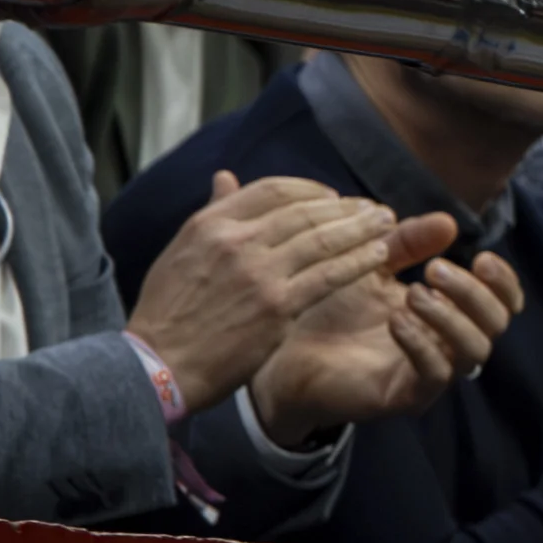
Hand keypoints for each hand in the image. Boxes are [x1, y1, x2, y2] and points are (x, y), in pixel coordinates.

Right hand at [123, 172, 399, 410]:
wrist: (155, 365)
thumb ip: (211, 214)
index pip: (273, 189)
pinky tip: (380, 254)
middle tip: (373, 208)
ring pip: (323, 238)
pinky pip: (330, 274)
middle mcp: (236, 240)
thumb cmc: (167, 313)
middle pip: (305, 210)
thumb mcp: (180, 252)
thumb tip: (225, 176)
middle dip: (346, 208)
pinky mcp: (277, 305)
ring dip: (362, 228)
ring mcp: (258, 272)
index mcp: (210, 224)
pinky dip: (359, 260)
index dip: (310, 189)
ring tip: (386, 223)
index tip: (333, 197)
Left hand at [249, 227, 525, 442]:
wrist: (282, 350)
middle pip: (496, 325)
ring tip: (413, 293)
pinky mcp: (404, 396)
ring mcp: (429, 374)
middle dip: (473, 293)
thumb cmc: (331, 307)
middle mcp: (448, 346)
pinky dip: (421, 344)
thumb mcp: (373, 264)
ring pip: (474, 352)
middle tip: (435, 270)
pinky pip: (433, 375)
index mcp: (450, 314)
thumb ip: (409, 244)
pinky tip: (396, 320)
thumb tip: (448, 221)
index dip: (502, 281)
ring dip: (450, 317)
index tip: (481, 256)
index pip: (502, 303)